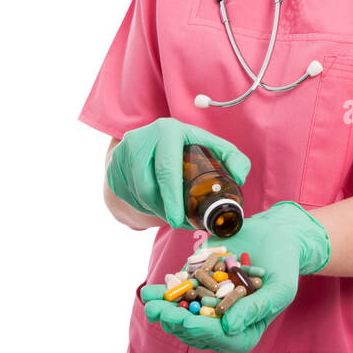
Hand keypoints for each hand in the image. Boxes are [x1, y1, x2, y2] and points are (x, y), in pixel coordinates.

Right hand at [107, 118, 250, 229]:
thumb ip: (233, 158)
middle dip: (164, 209)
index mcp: (167, 131)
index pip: (167, 170)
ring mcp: (121, 154)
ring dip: (154, 209)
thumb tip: (239, 177)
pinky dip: (142, 207)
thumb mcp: (211, 146)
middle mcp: (140, 138)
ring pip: (137, 195)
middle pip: (148, 187)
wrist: (150, 142)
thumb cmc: (187, 148)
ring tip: (170, 210)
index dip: (173, 199)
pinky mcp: (112, 169)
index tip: (177, 220)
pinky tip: (154, 203)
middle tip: (177, 221)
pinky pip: (126, 197)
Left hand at [141, 201, 329, 352]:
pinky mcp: (199, 286)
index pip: (222, 338)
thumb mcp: (280, 288)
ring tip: (148, 300)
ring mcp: (209, 305)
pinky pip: (180, 294)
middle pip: (196, 329)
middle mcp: (224, 322)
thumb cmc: (284, 265)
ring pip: (182, 314)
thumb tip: (228, 327)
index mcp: (246, 330)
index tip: (188, 322)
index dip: (203, 331)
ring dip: (164, 309)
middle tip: (158, 311)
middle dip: (175, 320)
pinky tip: (149, 291)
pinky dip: (164, 293)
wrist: (275, 236)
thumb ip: (257, 308)